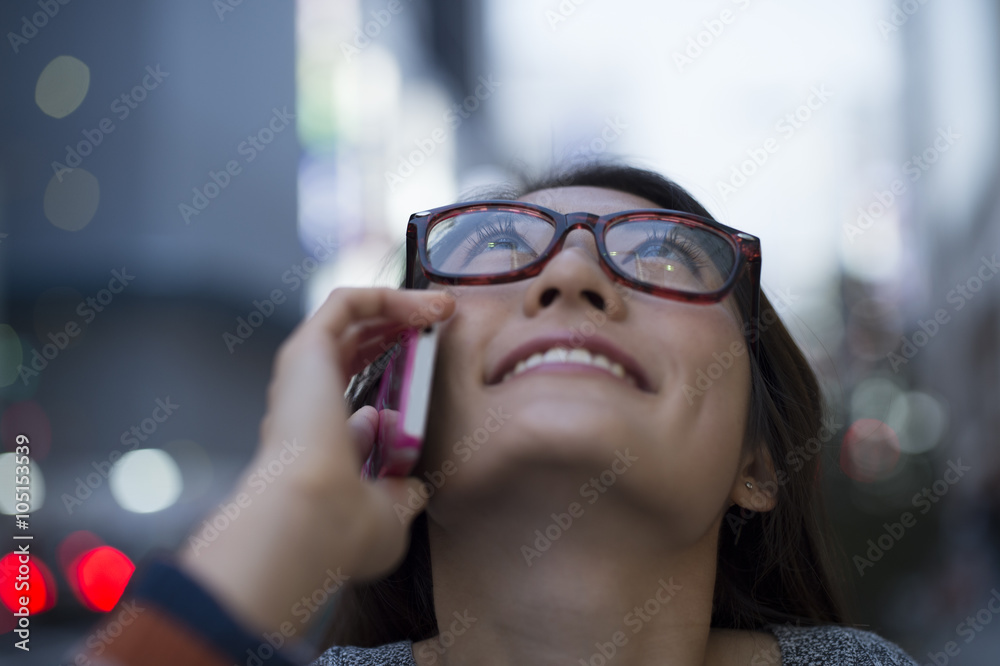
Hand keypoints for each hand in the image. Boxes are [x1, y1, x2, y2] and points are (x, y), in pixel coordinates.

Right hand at [177, 287, 454, 635]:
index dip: (395, 375)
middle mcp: (305, 402)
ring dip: (400, 307)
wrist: (309, 520)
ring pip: (350, 318)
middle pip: (354, 347)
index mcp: (318, 440)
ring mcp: (303, 372)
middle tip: (443, 324)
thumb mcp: (387, 516)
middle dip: (400, 330)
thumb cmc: (342, 529)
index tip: (434, 370)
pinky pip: (347, 303)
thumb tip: (415, 487)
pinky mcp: (307, 348)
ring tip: (443, 308)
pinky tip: (427, 307)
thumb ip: (400, 495)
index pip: (354, 394)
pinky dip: (388, 298)